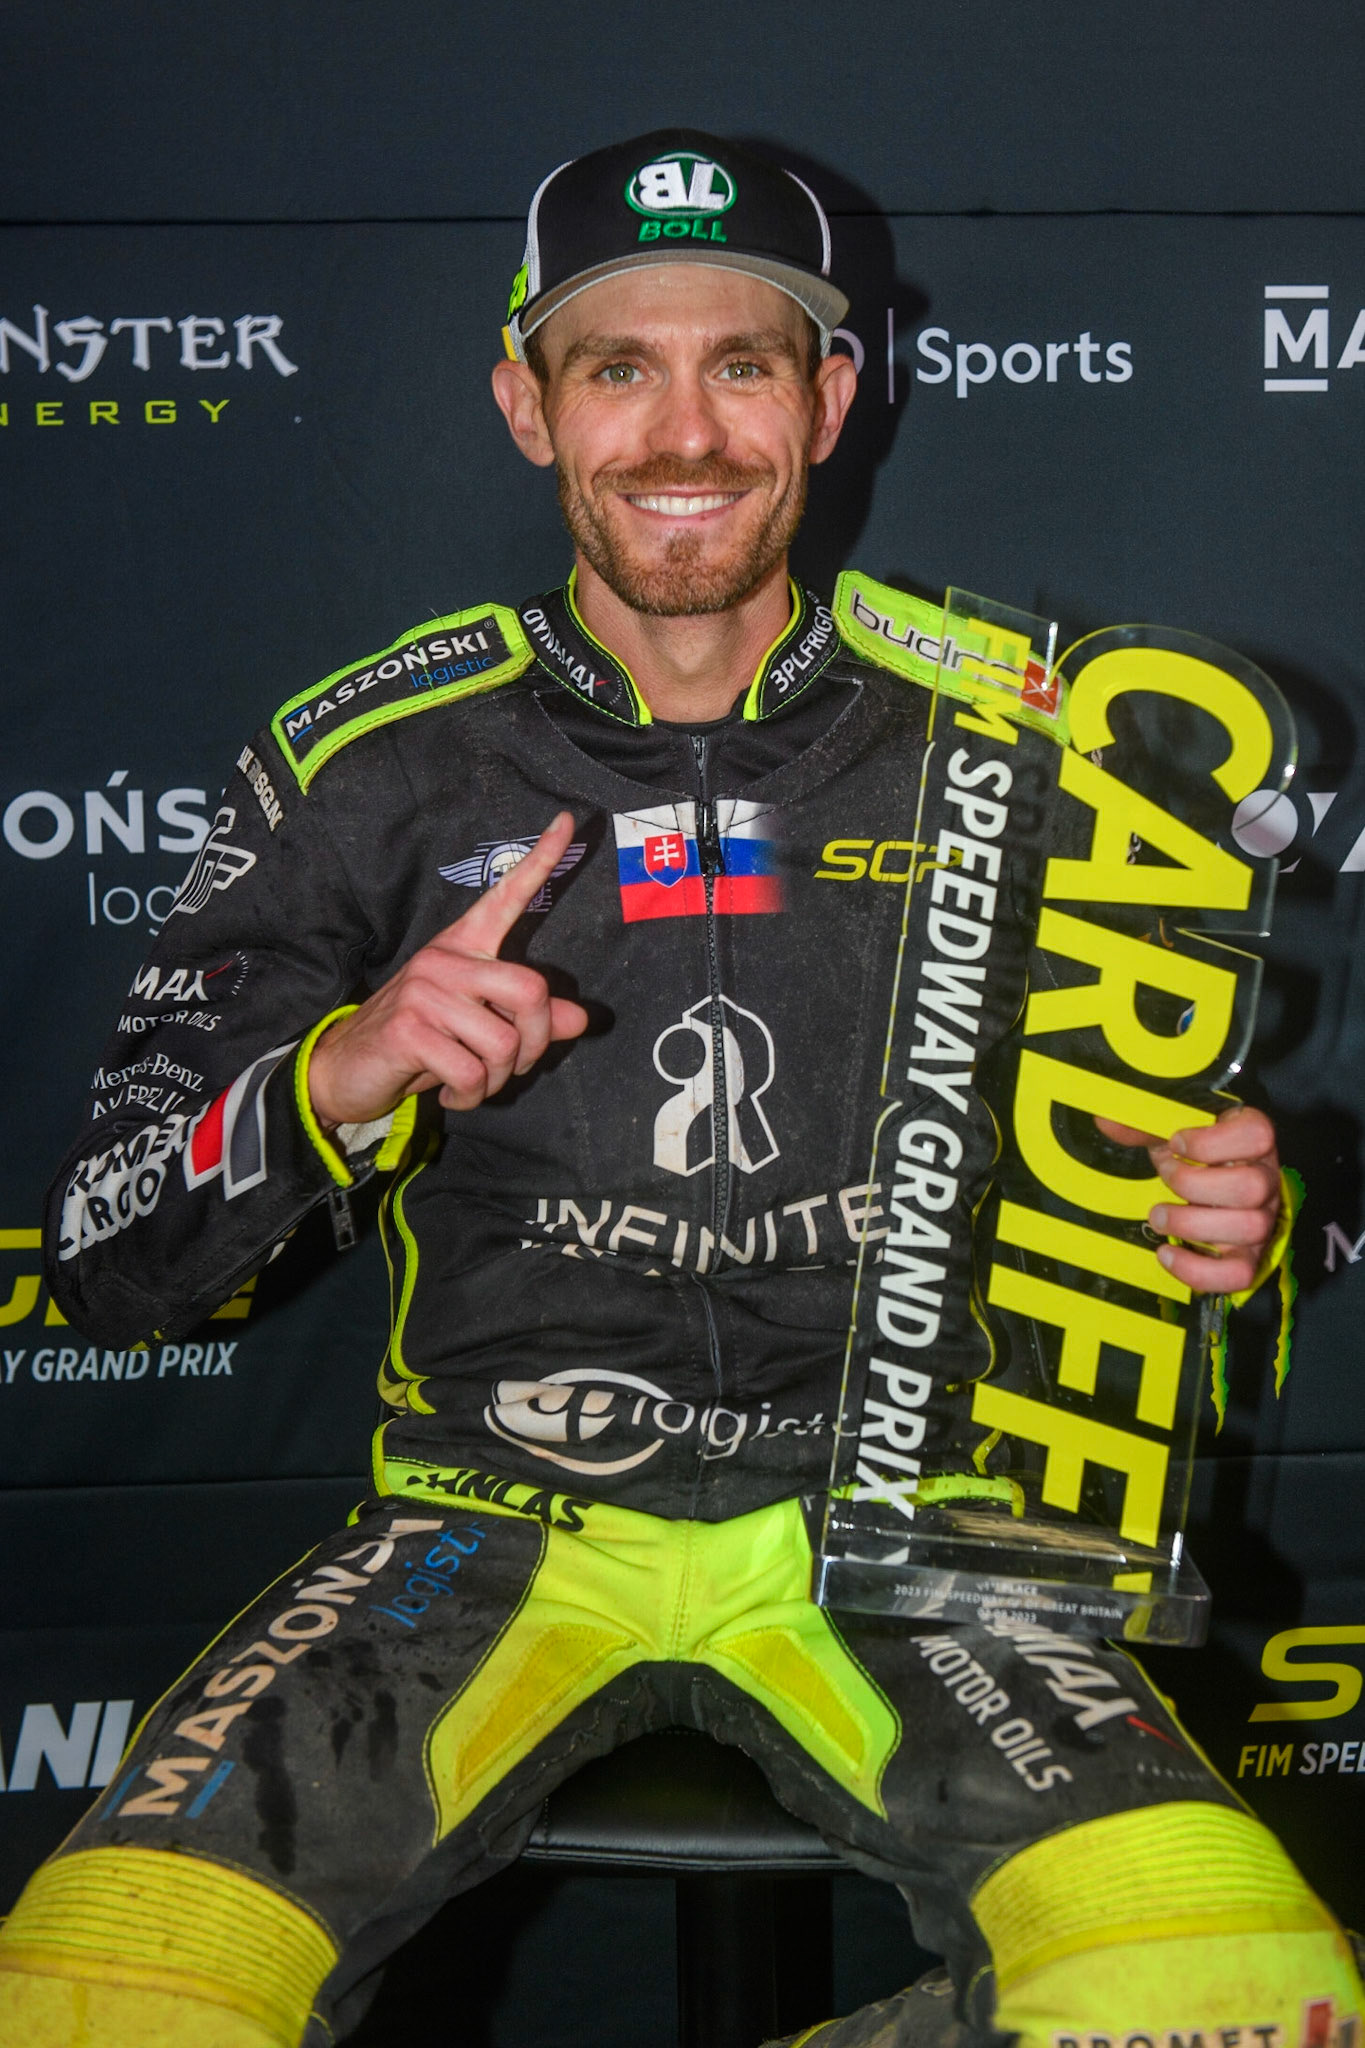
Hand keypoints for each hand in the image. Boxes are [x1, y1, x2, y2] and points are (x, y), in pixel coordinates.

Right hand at [309, 812, 588, 1124]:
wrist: (345, 1069)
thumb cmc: (418, 1044)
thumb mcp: (478, 1029)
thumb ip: (529, 1022)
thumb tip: (580, 1020)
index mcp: (463, 948)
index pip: (506, 897)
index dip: (540, 862)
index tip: (568, 822)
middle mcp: (445, 959)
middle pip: (531, 993)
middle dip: (534, 1044)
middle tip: (511, 1067)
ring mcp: (424, 990)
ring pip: (504, 1044)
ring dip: (498, 1080)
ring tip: (473, 1081)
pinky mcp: (408, 1028)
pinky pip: (472, 1073)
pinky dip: (471, 1096)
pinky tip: (451, 1092)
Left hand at [1095, 1104, 1280, 1294]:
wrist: (1216, 1192)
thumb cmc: (1199, 1158)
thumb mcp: (1174, 1135)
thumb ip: (1144, 1126)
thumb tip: (1106, 1121)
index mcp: (1254, 1142)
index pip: (1258, 1134)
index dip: (1212, 1141)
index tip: (1176, 1143)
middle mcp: (1267, 1181)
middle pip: (1252, 1186)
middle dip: (1194, 1184)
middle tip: (1164, 1177)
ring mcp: (1262, 1220)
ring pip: (1249, 1228)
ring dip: (1191, 1224)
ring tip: (1159, 1216)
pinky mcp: (1249, 1255)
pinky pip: (1238, 1274)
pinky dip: (1198, 1270)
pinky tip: (1166, 1254)